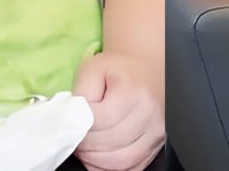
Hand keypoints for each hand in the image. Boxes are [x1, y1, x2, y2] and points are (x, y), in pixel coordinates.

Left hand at [72, 51, 163, 170]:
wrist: (144, 67)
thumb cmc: (117, 68)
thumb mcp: (92, 69)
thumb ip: (81, 95)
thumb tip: (73, 123)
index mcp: (133, 90)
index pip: (101, 121)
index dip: (80, 127)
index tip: (71, 122)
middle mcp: (149, 113)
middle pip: (110, 143)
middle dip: (85, 146)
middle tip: (75, 137)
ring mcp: (156, 132)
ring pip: (121, 162)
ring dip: (96, 160)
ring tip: (86, 147)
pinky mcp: (157, 146)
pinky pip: (132, 168)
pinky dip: (111, 168)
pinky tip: (100, 157)